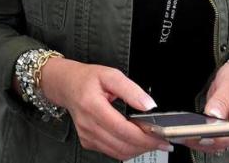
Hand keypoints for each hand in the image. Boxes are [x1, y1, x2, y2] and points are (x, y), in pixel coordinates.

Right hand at [40, 58, 172, 160]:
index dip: (144, 136)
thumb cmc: (87, 79)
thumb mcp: (110, 75)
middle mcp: (87, 124)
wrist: (67, 85)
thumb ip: (131, 90)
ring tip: (151, 141)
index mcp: (92, 105)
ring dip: (137, 150)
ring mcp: (86, 135)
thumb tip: (149, 105)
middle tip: (161, 141)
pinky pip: (111, 152)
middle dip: (145, 146)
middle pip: (121, 145)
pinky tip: (135, 141)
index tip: (160, 136)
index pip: (122, 129)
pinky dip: (127, 149)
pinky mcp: (87, 141)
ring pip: (118, 152)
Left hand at [188, 57, 228, 155]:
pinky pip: (215, 139)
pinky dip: (202, 137)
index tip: (200, 132)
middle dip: (205, 140)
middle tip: (185, 134)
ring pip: (219, 144)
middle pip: (226, 141)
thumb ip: (222, 100)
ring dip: (201, 142)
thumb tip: (213, 115)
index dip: (217, 135)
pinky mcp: (228, 131)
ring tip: (184, 135)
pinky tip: (190, 134)